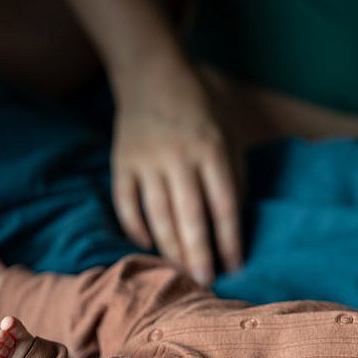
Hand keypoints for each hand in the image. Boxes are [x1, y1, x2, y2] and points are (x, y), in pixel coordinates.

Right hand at [111, 58, 243, 285]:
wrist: (152, 74)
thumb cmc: (201, 110)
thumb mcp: (229, 135)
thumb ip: (234, 176)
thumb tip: (232, 224)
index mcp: (211, 150)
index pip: (224, 206)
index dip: (230, 241)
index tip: (236, 267)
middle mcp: (178, 157)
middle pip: (190, 217)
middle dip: (199, 254)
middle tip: (206, 283)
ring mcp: (146, 160)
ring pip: (157, 215)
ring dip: (170, 249)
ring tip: (181, 274)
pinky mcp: (121, 163)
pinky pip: (126, 204)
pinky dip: (135, 229)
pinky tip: (149, 248)